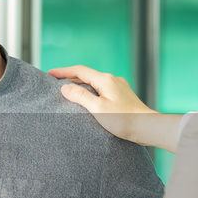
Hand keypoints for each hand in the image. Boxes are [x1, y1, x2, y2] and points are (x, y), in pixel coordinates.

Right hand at [48, 65, 177, 149]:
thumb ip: (80, 96)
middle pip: (87, 74)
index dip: (63, 71)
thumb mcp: (98, 109)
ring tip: (68, 89)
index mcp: (105, 80)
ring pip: (95, 81)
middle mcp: (112, 79)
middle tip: (55, 81)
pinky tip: (88, 98)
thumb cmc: (124, 120)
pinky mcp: (122, 95)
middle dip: (70, 76)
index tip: (49, 73)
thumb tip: (65, 87)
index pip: (79, 70)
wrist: (147, 127)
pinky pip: (102, 88)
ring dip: (80, 83)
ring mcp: (119, 86)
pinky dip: (91, 90)